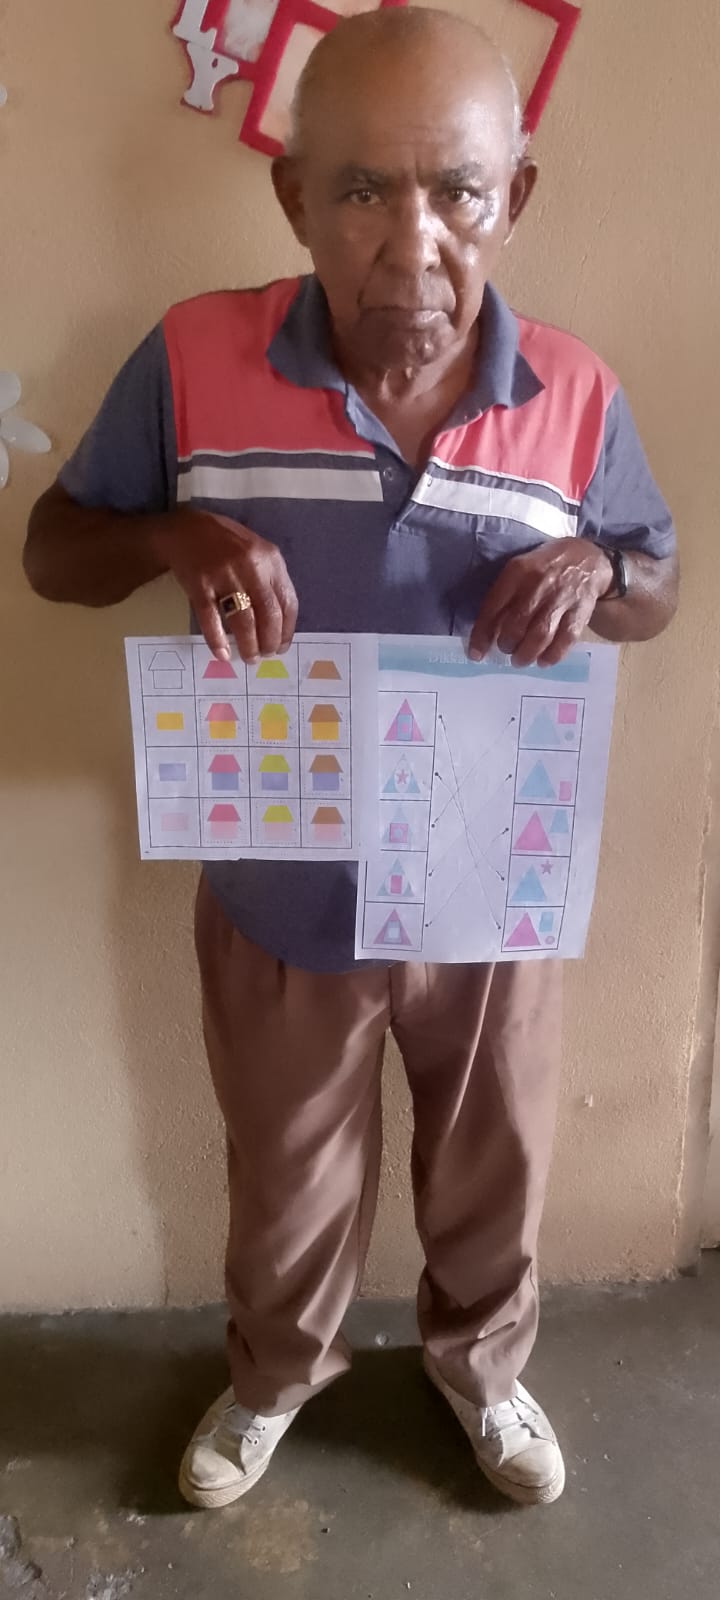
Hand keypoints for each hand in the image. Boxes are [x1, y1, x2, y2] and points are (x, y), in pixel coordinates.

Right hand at [150, 510, 297, 662]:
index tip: (281, 646)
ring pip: (243, 620)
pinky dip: (217, 640)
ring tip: (248, 658)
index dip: (286, 630)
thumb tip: (278, 624)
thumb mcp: (256, 553)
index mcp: (270, 559)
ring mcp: (224, 575)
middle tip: (264, 655)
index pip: (287, 602)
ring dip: (248, 645)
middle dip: (269, 642)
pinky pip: (211, 618)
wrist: (184, 530)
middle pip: (268, 615)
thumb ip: (270, 580)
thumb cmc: (225, 545)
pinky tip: (222, 653)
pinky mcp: (200, 584)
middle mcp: (251, 566)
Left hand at [468, 539, 613, 667]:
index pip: (494, 607)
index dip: (482, 634)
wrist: (587, 558)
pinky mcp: (580, 611)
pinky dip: (552, 655)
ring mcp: (561, 598)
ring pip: (540, 635)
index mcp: (518, 571)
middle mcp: (538, 584)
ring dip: (526, 654)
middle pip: (517, 624)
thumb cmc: (544, 567)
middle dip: (507, 645)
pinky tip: (543, 661)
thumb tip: (486, 631)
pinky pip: (565, 639)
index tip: (476, 654)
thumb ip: (504, 595)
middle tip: (506, 650)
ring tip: (520, 660)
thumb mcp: (519, 568)